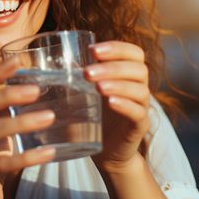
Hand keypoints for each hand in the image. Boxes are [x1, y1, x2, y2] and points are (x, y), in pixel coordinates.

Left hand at [84, 41, 150, 173]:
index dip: (117, 48)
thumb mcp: (86, 92)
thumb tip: (57, 59)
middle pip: (139, 69)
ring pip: (140, 90)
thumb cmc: (96, 115)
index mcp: (128, 74)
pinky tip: (111, 103)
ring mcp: (141, 107)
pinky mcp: (139, 126)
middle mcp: (138, 87)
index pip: (134, 53)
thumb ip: (78, 75)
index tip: (93, 50)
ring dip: (118, 85)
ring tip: (97, 87)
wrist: (107, 151)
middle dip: (113, 67)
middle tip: (87, 72)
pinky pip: (138, 113)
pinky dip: (126, 105)